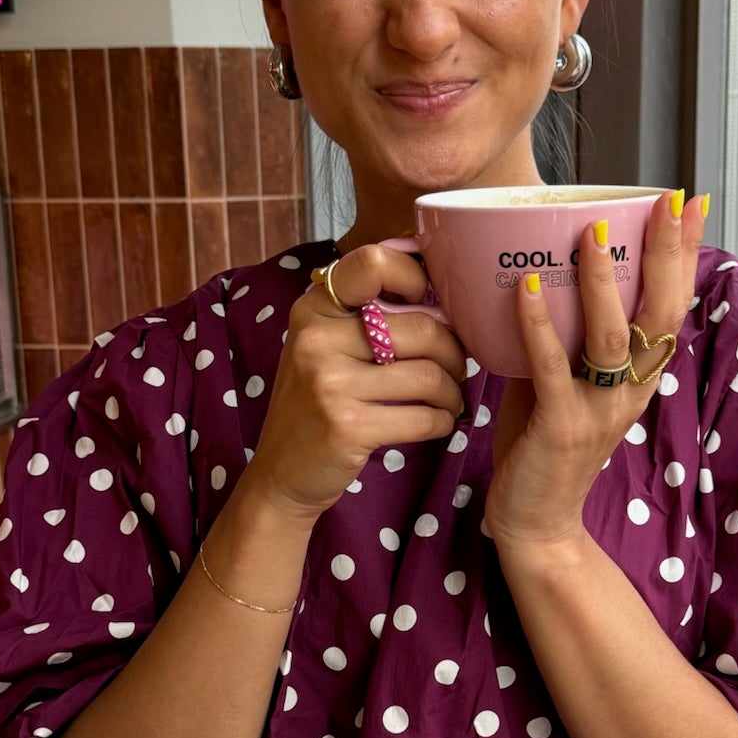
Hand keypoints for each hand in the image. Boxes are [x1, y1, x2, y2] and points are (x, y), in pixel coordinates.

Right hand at [247, 244, 469, 523]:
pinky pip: (423, 417)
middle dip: (454, 353)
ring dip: (452, 393)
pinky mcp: (348, 425)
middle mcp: (317, 338)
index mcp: (314, 309)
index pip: (374, 263)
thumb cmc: (316, 405)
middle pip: (422, 328)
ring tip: (449, 401)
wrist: (281, 474)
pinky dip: (442, 422)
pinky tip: (437, 423)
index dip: (415, 278)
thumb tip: (441, 298)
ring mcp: (329, 382)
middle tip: (456, 370)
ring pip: (429, 375)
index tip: (428, 303)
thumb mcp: (324, 349)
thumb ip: (367, 318)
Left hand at [485, 191, 707, 552]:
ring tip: (593, 234)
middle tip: (667, 203)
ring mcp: (599, 410)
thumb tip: (537, 276)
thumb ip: (562, 338)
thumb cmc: (544, 447)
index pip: (671, 307)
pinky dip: (539, 324)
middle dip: (666, 255)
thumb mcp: (564, 383)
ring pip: (612, 337)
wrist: (536, 523)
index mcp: (639, 378)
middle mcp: (630, 391)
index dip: (684, 257)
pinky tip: (528, 286)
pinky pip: (551, 367)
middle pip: (659, 314)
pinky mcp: (561, 426)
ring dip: (603, 282)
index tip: (691, 206)